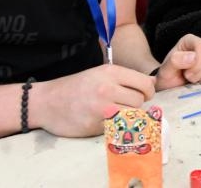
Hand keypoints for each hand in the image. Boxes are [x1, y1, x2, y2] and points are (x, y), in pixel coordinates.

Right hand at [32, 64, 155, 136]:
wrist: (47, 102)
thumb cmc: (77, 87)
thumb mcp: (101, 73)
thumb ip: (126, 78)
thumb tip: (153, 83)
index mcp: (111, 72)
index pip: (145, 84)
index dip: (147, 91)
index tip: (142, 95)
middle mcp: (107, 88)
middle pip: (139, 101)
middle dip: (136, 105)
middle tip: (126, 105)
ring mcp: (101, 108)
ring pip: (132, 116)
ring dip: (128, 117)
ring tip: (117, 113)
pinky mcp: (95, 126)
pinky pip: (117, 128)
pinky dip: (115, 127)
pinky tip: (104, 121)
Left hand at [154, 34, 200, 89]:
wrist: (173, 87)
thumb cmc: (169, 77)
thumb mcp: (165, 70)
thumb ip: (175, 61)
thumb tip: (193, 57)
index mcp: (190, 40)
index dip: (197, 63)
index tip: (187, 74)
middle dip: (199, 74)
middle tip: (188, 78)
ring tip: (194, 79)